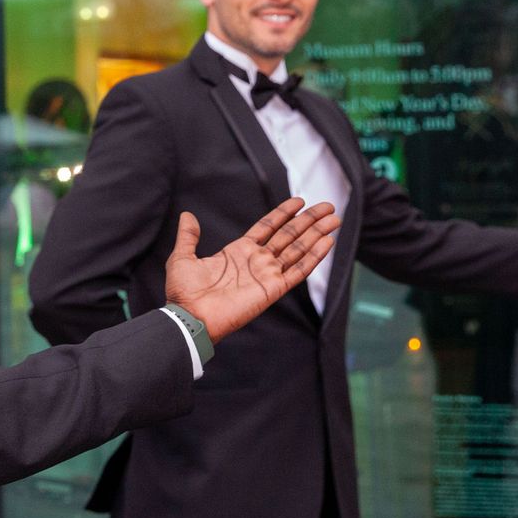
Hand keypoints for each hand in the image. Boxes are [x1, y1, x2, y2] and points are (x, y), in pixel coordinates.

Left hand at [166, 197, 340, 342]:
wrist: (189, 317)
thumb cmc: (183, 293)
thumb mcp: (182, 257)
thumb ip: (188, 236)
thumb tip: (187, 216)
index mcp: (238, 252)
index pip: (267, 227)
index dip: (283, 214)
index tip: (299, 201)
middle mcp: (257, 261)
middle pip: (289, 235)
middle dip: (308, 221)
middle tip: (328, 206)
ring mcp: (267, 274)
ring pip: (298, 249)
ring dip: (317, 234)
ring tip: (335, 219)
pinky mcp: (273, 289)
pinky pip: (298, 271)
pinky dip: (314, 257)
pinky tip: (327, 242)